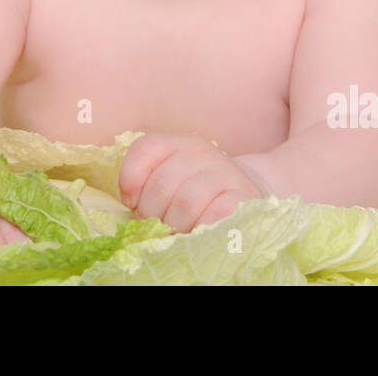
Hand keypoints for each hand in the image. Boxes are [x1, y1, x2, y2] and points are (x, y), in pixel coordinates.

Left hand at [117, 132, 267, 232]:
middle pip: (162, 183)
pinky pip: (215, 215)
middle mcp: (203, 152)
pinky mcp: (245, 198)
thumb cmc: (198, 196)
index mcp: (180, 143)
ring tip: (176, 234)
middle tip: (156, 227)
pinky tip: (197, 234)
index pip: (146, 147)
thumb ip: (149, 188)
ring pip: (186, 202)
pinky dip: (200, 229)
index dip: (130, 178)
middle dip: (151, 214)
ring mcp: (226, 174)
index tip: (131, 203)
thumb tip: (133, 219)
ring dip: (175, 226)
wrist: (247, 196)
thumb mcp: (172, 181)